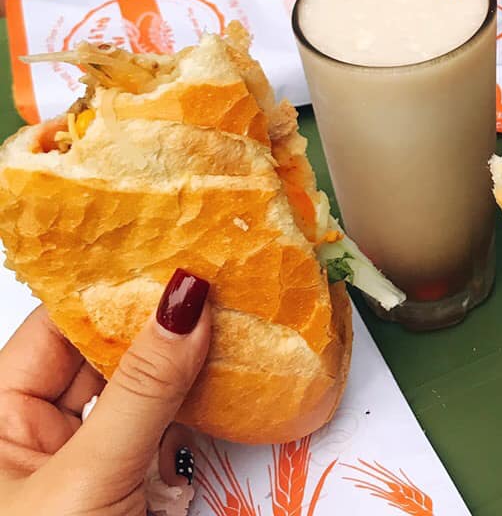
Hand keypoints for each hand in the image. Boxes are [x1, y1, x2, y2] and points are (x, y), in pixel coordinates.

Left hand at [0, 270, 210, 515]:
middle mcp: (34, 434)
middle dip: (158, 321)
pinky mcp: (124, 485)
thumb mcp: (90, 477)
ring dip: (183, 363)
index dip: (113, 289)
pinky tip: (225, 376)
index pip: (58, 327)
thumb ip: (142, 390)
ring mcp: (83, 462)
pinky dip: (193, 406)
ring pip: (139, 390)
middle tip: (214, 280)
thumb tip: (187, 301)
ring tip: (230, 317)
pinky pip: (160, 428)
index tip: (171, 254)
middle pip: (104, 354)